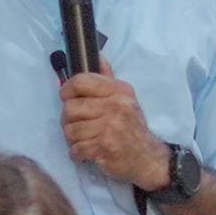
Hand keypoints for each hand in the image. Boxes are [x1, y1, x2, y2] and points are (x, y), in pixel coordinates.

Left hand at [60, 71, 171, 191]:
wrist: (148, 159)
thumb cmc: (133, 129)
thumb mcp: (125, 99)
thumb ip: (108, 79)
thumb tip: (97, 56)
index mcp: (118, 91)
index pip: (81, 81)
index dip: (67, 89)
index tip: (67, 97)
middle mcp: (115, 106)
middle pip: (70, 108)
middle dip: (68, 120)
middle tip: (77, 125)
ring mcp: (110, 127)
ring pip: (70, 130)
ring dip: (72, 139)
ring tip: (83, 140)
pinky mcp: (104, 147)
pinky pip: (76, 148)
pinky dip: (77, 154)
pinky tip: (86, 153)